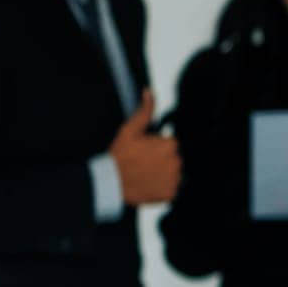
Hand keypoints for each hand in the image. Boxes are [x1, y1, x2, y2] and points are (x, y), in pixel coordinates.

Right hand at [110, 90, 180, 205]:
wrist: (110, 182)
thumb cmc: (119, 155)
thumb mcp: (130, 129)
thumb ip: (145, 110)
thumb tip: (149, 92)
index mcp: (171, 145)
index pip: (171, 144)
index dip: (157, 147)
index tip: (145, 151)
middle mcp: (177, 162)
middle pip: (174, 159)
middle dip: (162, 160)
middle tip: (144, 163)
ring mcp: (175, 180)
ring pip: (174, 174)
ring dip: (164, 174)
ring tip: (146, 174)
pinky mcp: (171, 194)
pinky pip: (172, 189)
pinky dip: (162, 187)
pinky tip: (149, 183)